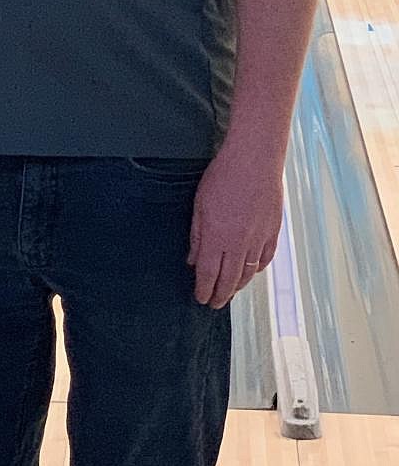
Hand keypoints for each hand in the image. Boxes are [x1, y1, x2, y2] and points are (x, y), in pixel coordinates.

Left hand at [187, 146, 283, 308]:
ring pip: (248, 273)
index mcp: (217, 238)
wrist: (254, 161)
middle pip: (229, 279)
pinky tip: (251, 272)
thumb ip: (197, 236)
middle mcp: (239, 244)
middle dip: (221, 295)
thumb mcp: (199, 205)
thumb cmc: (222, 177)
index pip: (209, 274)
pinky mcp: (273, 232)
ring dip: (238, 285)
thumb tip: (193, 260)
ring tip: (230, 292)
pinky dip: (257, 270)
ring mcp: (258, 240)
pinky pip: (264, 259)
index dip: (204, 289)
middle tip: (214, 304)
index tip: (200, 298)